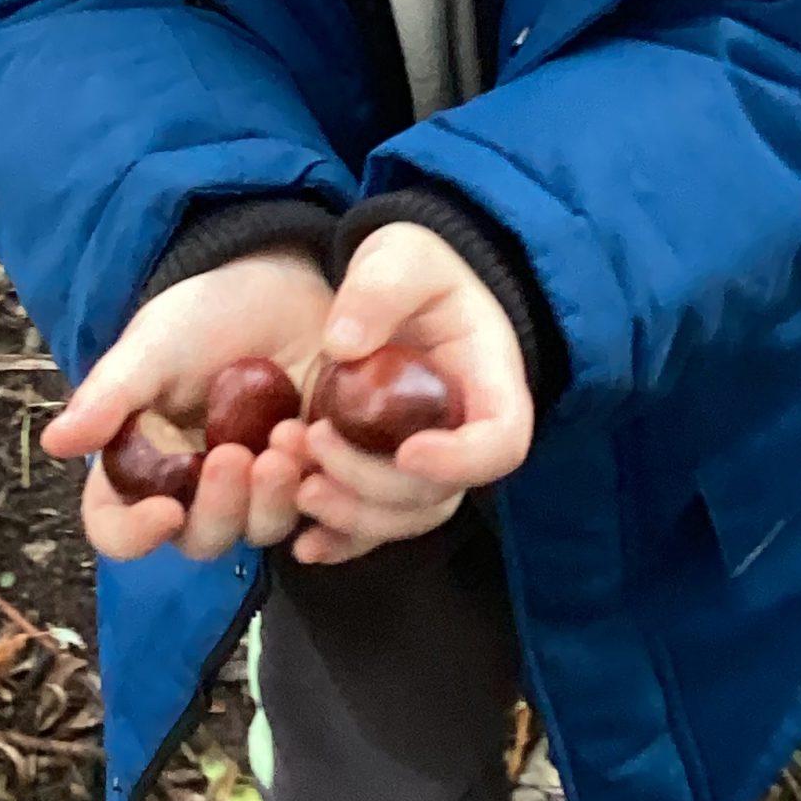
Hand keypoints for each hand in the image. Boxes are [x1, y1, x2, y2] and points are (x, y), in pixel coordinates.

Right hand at [42, 251, 330, 564]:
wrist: (278, 284)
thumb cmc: (202, 315)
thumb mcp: (154, 346)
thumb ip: (111, 395)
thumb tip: (54, 442)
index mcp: (139, 468)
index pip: (119, 529)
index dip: (134, 535)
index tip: (163, 511)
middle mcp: (194, 491)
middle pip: (199, 538)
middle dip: (219, 507)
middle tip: (236, 456)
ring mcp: (256, 490)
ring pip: (261, 530)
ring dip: (273, 497)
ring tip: (287, 436)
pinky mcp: (310, 476)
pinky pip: (320, 511)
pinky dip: (323, 495)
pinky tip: (322, 451)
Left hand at [277, 222, 533, 566]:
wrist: (403, 287)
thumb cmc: (417, 269)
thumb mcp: (402, 257)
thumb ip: (379, 290)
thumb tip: (343, 345)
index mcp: (491, 385)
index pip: (501, 443)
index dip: (460, 461)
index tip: (409, 451)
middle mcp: (464, 439)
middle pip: (437, 495)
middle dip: (373, 483)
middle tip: (314, 443)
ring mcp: (426, 466)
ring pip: (403, 519)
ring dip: (350, 516)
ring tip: (299, 487)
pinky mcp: (386, 477)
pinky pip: (372, 527)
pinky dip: (340, 541)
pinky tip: (302, 543)